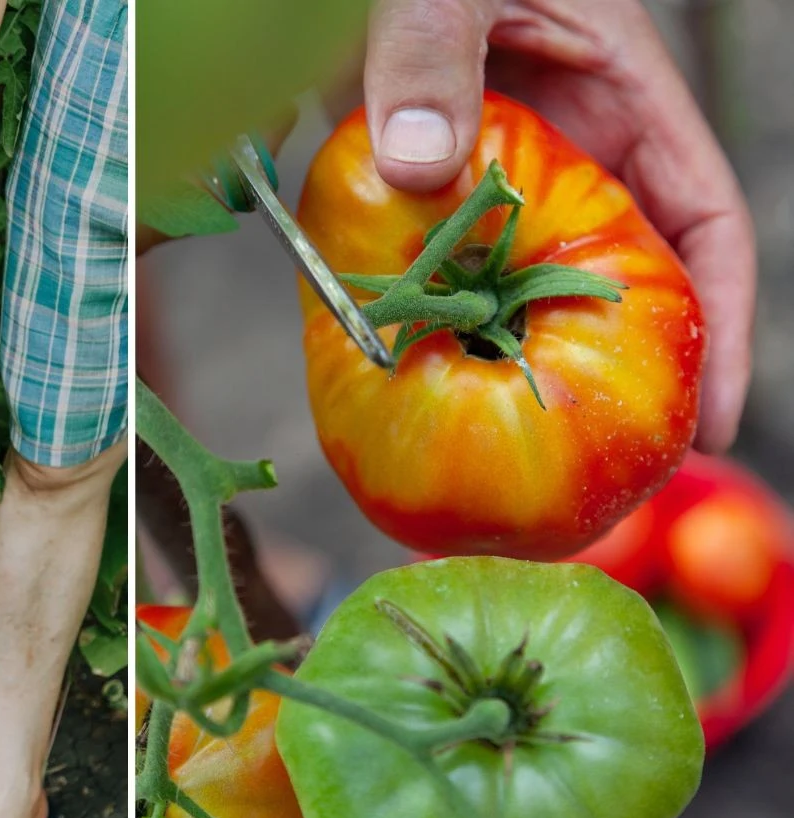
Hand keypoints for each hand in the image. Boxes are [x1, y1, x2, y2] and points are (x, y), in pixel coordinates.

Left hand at [344, 0, 754, 452]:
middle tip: (596, 466)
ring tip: (499, 438)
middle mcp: (559, 129)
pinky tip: (400, 359)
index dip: (722, 318)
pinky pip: (435, 248)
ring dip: (511, 347)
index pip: (700, 215)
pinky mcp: (416, 163)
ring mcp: (486, 150)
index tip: (711, 419)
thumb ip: (431, 49)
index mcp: (612, 80)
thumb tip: (426, 168)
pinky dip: (425, 301)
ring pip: (519, 268)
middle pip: (612, 263)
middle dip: (615, 363)